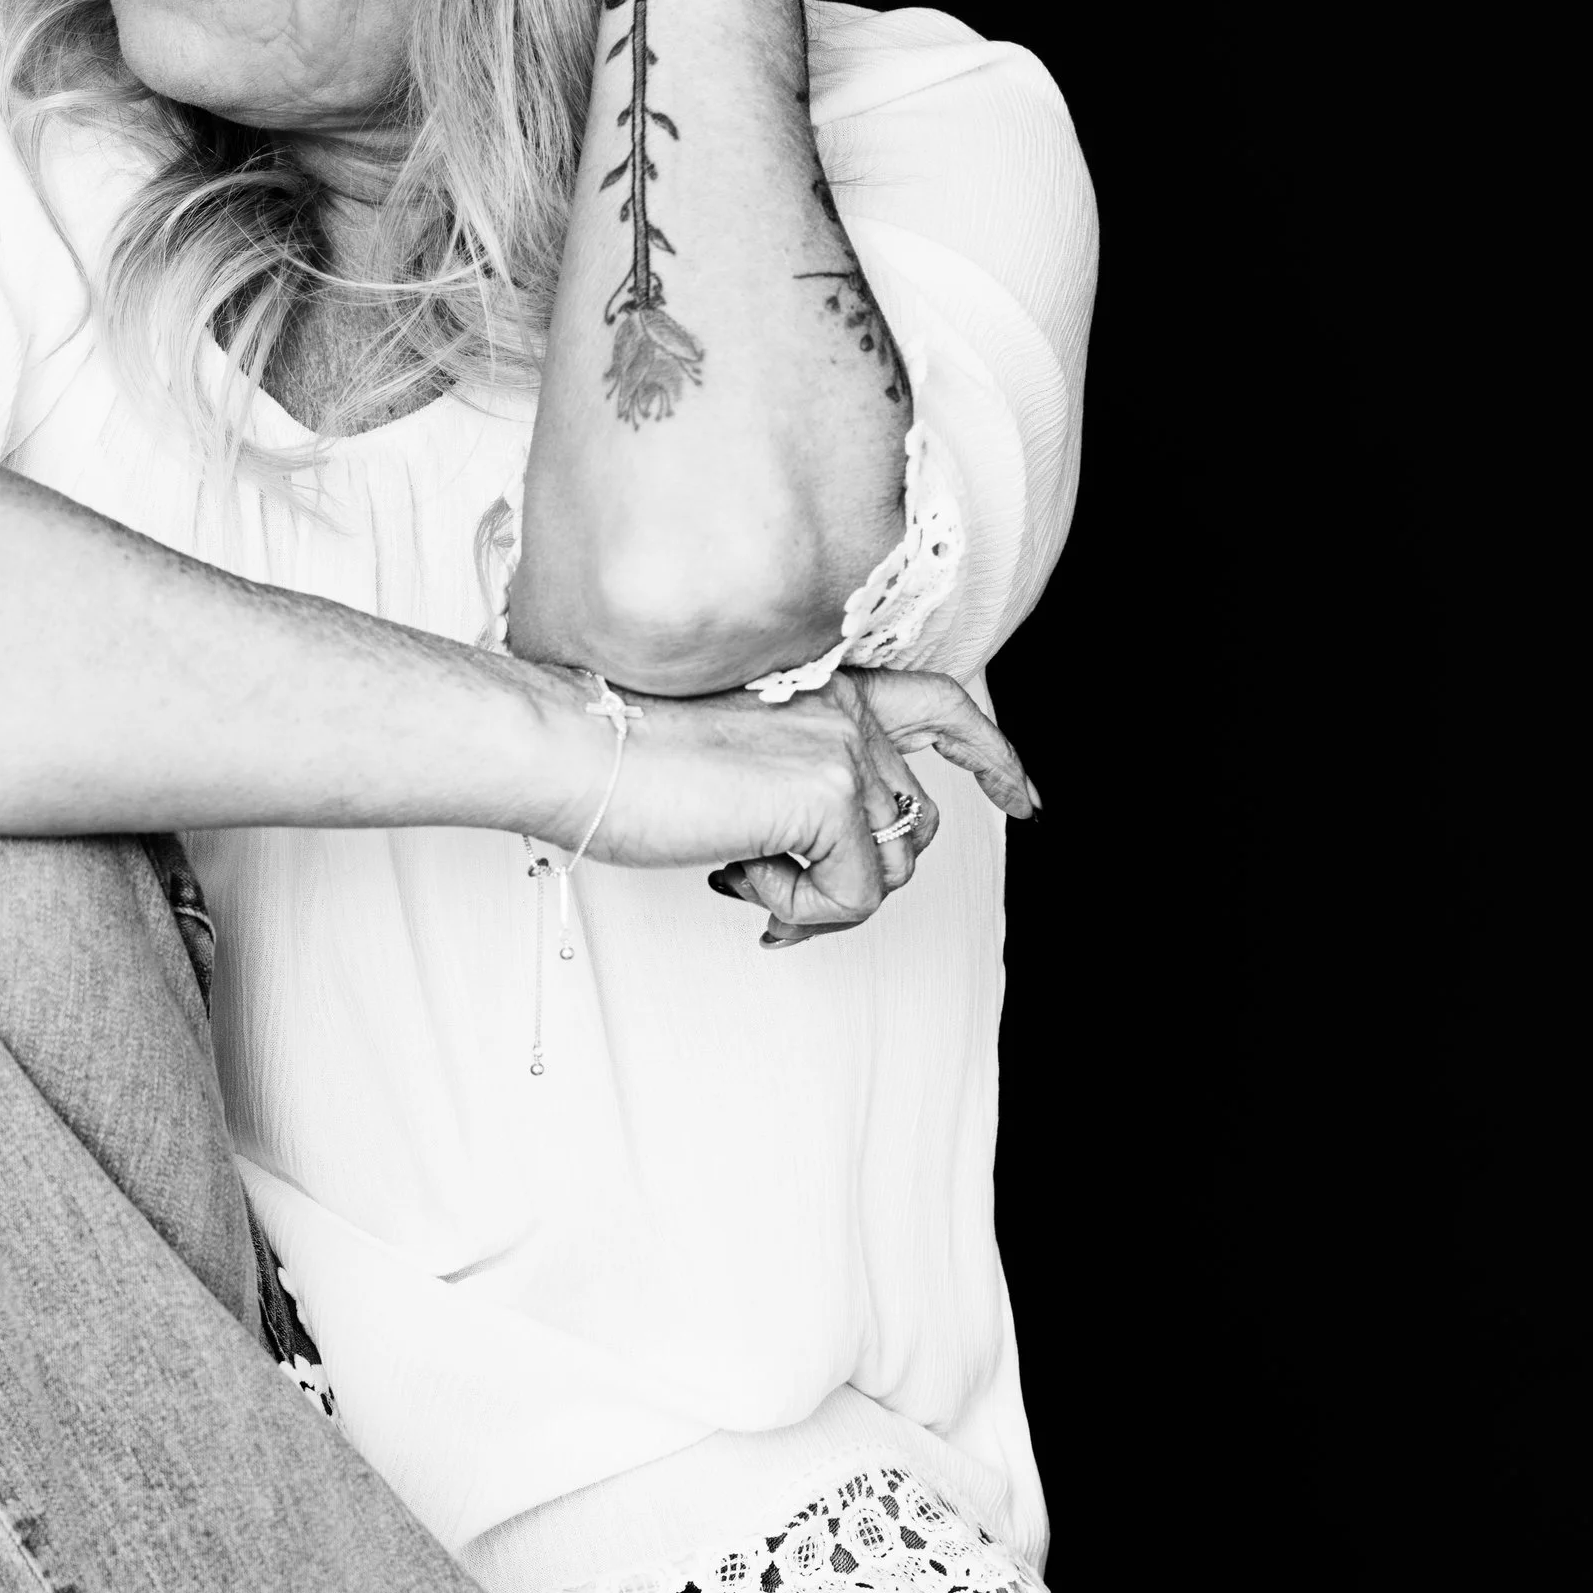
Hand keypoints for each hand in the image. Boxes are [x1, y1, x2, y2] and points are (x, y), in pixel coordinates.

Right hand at [553, 664, 1035, 946]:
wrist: (572, 748)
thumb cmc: (618, 757)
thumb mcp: (728, 755)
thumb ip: (792, 781)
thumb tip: (815, 860)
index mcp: (823, 683)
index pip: (939, 708)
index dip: (992, 756)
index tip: (1020, 798)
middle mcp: (847, 705)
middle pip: (910, 825)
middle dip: (849, 874)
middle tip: (769, 885)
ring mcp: (847, 747)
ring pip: (888, 869)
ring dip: (812, 893)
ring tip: (739, 867)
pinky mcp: (832, 795)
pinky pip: (854, 898)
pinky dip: (795, 910)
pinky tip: (737, 873)